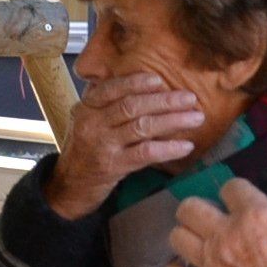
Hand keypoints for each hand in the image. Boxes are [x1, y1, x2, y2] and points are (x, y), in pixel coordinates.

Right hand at [44, 70, 208, 218]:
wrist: (70, 186)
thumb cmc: (85, 150)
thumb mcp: (86, 121)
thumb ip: (106, 104)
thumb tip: (142, 86)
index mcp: (86, 108)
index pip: (111, 89)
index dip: (136, 82)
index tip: (159, 80)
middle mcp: (92, 123)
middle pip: (132, 106)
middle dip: (165, 100)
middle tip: (190, 98)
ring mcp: (103, 145)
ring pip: (142, 127)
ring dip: (173, 121)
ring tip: (196, 118)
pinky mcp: (114, 165)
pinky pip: (146, 153)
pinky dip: (168, 148)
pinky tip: (186, 146)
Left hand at [164, 180, 266, 266]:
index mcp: (257, 216)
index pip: (231, 187)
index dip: (236, 194)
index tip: (240, 205)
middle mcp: (227, 235)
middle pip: (190, 207)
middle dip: (199, 210)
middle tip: (212, 223)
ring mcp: (210, 264)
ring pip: (176, 236)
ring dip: (187, 238)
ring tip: (200, 247)